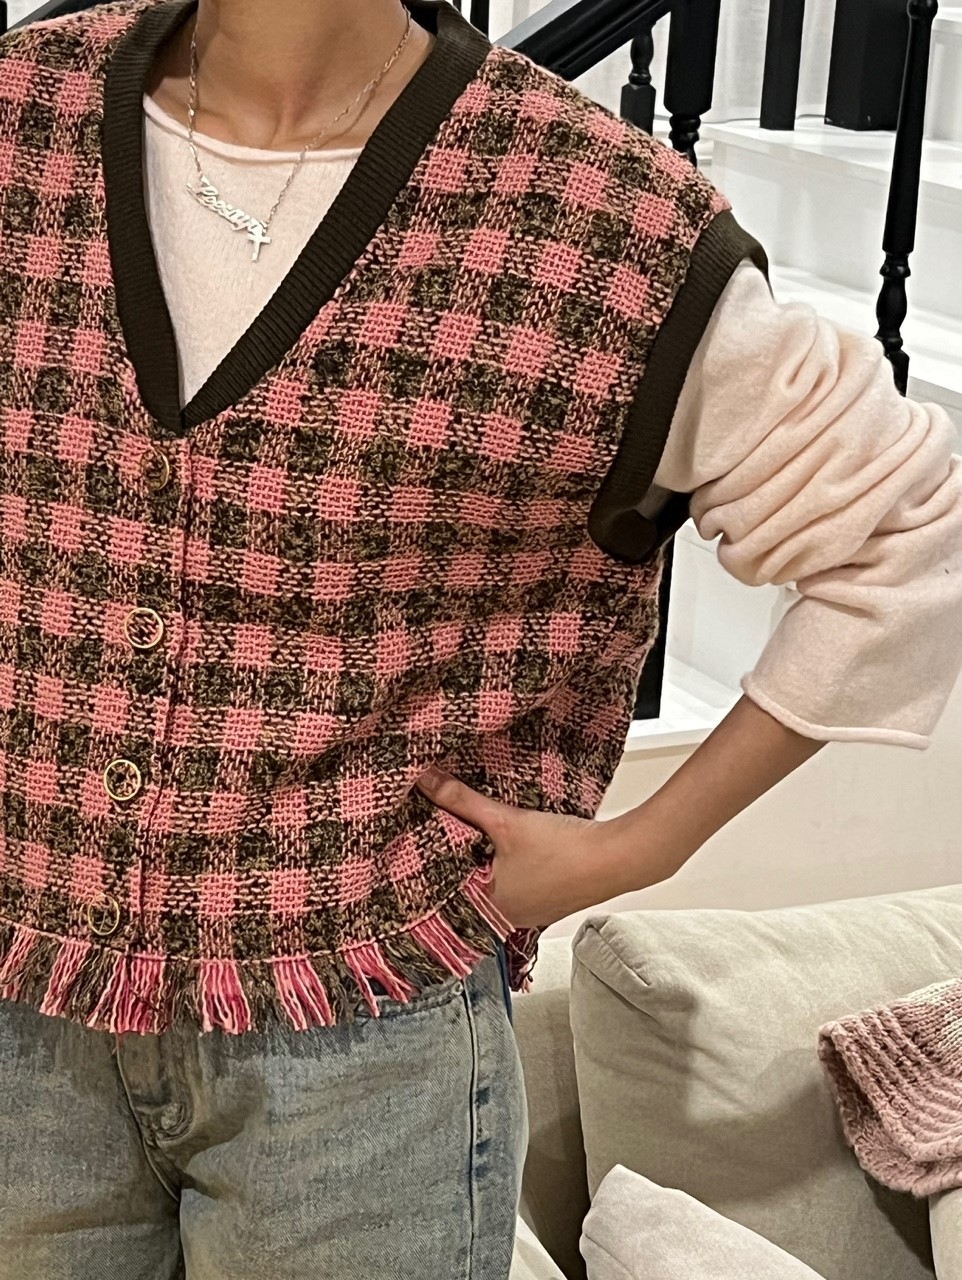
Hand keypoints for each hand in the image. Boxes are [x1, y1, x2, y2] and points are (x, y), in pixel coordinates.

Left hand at [414, 766, 640, 928]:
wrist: (617, 857)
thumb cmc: (564, 850)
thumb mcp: (505, 821)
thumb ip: (462, 801)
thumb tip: (426, 782)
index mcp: (489, 906)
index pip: (445, 887)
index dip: (432, 861)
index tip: (419, 839)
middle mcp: (507, 915)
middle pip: (470, 882)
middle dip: (459, 857)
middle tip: (440, 829)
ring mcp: (531, 910)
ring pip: (494, 881)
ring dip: (487, 860)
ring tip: (472, 833)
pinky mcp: (549, 898)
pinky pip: (517, 880)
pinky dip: (509, 864)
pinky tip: (509, 844)